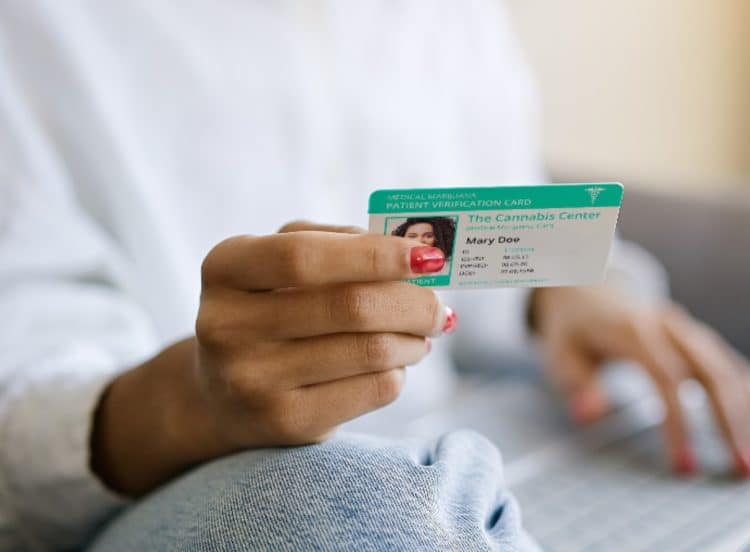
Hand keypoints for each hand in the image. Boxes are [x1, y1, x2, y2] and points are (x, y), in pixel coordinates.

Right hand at [92, 221, 453, 494]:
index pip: (303, 257)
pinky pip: (374, 389)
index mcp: (225, 269)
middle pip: (349, 306)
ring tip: (422, 332)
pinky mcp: (286, 422)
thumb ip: (336, 244)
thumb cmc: (269, 310)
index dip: (373, 254)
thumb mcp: (279, 265)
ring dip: (413, 338)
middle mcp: (227, 326)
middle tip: (437, 304)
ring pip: (370, 351)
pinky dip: (399, 371)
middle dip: (412, 302)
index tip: (427, 255)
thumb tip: (415, 252)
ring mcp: (253, 380)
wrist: (224, 391)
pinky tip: (396, 362)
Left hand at [531, 284, 749, 475]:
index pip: (667, 378)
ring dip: (740, 413)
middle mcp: (667, 325)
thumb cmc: (572, 326)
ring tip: (744, 459)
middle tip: (740, 468)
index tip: (682, 463)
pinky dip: (739, 393)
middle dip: (729, 423)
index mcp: (633, 330)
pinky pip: (725, 363)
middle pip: (711, 373)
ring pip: (724, 369)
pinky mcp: (692, 335)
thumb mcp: (559, 352)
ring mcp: (684, 328)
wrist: (583, 285)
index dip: (679, 422)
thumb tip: (588, 415)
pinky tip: (746, 424)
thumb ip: (577, 383)